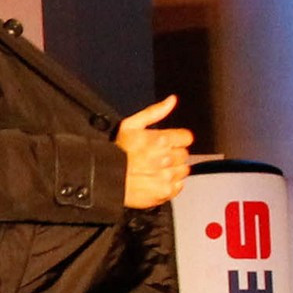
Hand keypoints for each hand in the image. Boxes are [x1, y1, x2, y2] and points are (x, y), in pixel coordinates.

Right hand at [115, 93, 194, 207]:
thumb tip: (171, 101)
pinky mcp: (166, 191)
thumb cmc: (116, 152)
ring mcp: (167, 176)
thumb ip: (155, 112)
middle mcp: (166, 158)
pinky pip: (179, 186)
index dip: (177, 139)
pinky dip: (171, 184)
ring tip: (156, 169)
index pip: (186, 137)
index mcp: (160, 139)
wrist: (106, 178)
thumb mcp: (131, 125)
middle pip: (184, 154)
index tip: (168, 143)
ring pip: (183, 170)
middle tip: (158, 157)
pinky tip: (157, 179)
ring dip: (173, 169)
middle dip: (174, 154)